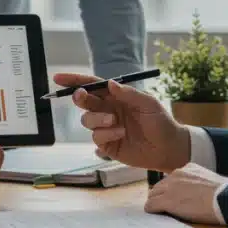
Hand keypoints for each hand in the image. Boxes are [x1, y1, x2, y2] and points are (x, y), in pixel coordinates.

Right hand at [52, 73, 190, 171]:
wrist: (169, 148)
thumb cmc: (161, 122)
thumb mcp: (148, 103)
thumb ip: (128, 94)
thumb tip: (109, 83)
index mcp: (116, 97)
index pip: (92, 85)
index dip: (74, 81)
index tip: (58, 78)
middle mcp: (107, 110)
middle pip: (84, 102)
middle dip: (80, 98)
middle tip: (82, 97)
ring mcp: (106, 128)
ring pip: (87, 120)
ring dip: (97, 119)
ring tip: (115, 122)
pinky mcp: (107, 145)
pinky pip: (96, 137)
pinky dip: (106, 134)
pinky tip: (120, 134)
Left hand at [144, 162, 227, 225]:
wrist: (225, 199)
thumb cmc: (224, 194)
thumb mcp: (209, 180)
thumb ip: (198, 182)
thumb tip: (198, 192)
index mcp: (187, 169)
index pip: (172, 179)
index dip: (171, 190)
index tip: (173, 197)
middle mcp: (176, 175)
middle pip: (160, 186)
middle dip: (160, 195)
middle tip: (162, 206)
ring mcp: (170, 187)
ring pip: (153, 194)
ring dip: (155, 202)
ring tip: (158, 211)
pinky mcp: (166, 201)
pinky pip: (151, 205)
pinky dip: (151, 210)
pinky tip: (154, 214)